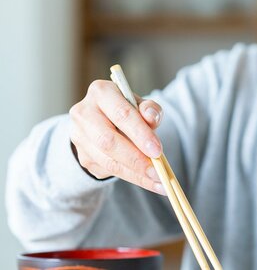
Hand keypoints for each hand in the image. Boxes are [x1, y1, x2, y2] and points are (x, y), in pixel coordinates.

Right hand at [69, 80, 165, 194]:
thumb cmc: (127, 110)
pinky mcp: (82, 156)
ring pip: (108, 160)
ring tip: (159, 180)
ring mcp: (79, 136)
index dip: (140, 133)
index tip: (158, 150)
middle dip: (136, 158)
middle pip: (109, 140)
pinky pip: (108, 171)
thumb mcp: (141, 104)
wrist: (103, 121)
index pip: (121, 114)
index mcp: (101, 92)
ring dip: (136, 173)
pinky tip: (150, 182)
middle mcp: (84, 113)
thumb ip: (150, 109)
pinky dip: (132, 178)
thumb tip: (151, 117)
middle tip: (158, 171)